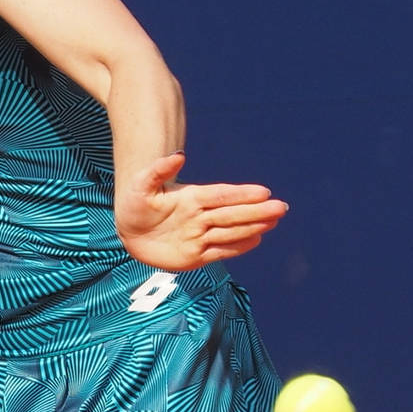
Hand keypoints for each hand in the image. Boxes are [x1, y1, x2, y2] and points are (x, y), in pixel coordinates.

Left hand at [115, 153, 288, 269]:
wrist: (130, 229)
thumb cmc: (135, 203)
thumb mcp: (140, 184)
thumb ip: (159, 170)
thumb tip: (179, 155)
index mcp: (190, 197)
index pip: (220, 195)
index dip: (240, 194)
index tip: (263, 192)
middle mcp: (199, 216)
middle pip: (232, 213)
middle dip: (256, 211)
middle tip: (281, 207)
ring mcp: (199, 236)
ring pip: (230, 231)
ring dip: (253, 226)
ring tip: (275, 220)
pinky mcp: (195, 256)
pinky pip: (220, 251)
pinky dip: (238, 247)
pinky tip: (257, 239)